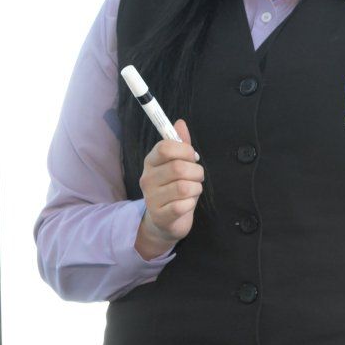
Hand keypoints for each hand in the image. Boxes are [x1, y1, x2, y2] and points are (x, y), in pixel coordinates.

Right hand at [135, 120, 202, 258]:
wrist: (164, 222)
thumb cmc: (174, 189)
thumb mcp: (178, 164)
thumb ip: (180, 145)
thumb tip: (180, 122)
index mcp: (151, 162)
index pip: (164, 147)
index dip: (184, 150)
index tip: (192, 157)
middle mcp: (147, 178)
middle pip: (178, 167)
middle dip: (196, 172)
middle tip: (197, 177)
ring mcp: (151, 198)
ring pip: (184, 187)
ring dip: (196, 188)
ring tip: (193, 191)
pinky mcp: (160, 215)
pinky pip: (183, 205)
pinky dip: (191, 203)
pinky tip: (187, 204)